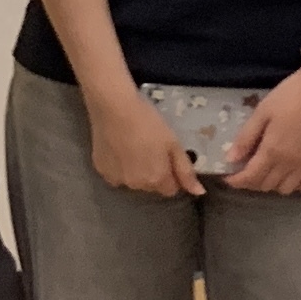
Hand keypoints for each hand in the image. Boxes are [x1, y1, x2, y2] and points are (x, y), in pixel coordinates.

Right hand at [85, 84, 201, 197]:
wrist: (113, 107)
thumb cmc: (148, 122)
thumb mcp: (173, 143)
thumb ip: (186, 171)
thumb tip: (199, 192)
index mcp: (156, 180)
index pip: (171, 190)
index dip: (172, 174)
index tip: (167, 157)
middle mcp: (136, 186)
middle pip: (151, 186)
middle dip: (153, 172)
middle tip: (150, 148)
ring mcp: (116, 179)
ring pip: (133, 180)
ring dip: (136, 170)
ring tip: (133, 147)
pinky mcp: (101, 170)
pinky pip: (116, 174)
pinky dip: (119, 166)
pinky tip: (119, 148)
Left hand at [219, 61, 300, 195]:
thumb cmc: (290, 95)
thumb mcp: (263, 112)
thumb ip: (246, 137)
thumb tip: (230, 159)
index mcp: (273, 151)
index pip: (250, 177)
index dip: (236, 181)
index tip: (228, 178)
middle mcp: (290, 163)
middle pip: (266, 185)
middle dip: (251, 182)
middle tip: (245, 170)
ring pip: (286, 189)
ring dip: (272, 185)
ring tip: (266, 171)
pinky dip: (298, 186)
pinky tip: (291, 175)